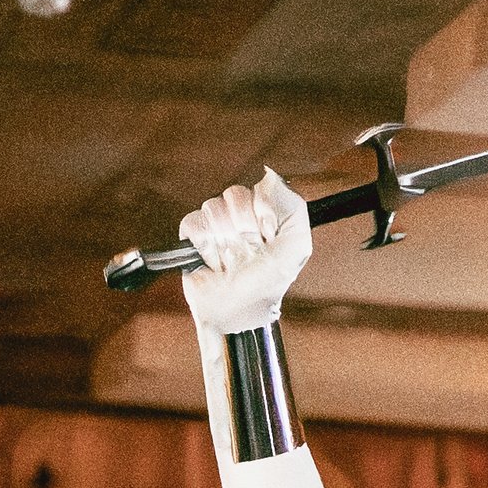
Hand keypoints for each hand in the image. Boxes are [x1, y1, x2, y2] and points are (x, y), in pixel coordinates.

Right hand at [180, 172, 313, 340]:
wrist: (244, 312)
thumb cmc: (270, 282)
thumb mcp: (296, 245)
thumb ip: (291, 205)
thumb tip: (268, 175)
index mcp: (260, 211)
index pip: (258, 190)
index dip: (263, 214)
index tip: (269, 237)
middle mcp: (237, 215)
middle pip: (234, 195)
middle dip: (246, 228)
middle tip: (250, 252)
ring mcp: (214, 224)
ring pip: (214, 208)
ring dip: (227, 240)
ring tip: (232, 261)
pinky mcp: (192, 237)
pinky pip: (194, 223)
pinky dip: (206, 246)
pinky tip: (215, 263)